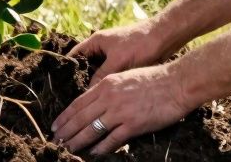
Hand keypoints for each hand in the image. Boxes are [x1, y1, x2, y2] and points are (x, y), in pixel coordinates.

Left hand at [51, 64, 196, 155]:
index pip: (78, 103)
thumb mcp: (122, 77)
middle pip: (81, 118)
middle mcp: (108, 98)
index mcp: (105, 85)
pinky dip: (101, 147)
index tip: (55, 125)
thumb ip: (107, 89)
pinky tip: (93, 153)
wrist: (175, 84)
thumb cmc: (152, 79)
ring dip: (78, 141)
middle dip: (66, 131)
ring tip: (68, 148)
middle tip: (55, 140)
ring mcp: (120, 112)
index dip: (65, 116)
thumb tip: (94, 101)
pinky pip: (112, 139)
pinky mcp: (133, 125)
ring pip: (92, 129)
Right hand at [70, 20, 170, 84]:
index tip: (62, 84)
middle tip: (74, 94)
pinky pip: (109, 72)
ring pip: (98, 69)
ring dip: (94, 80)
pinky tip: (105, 93)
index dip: (68, 68)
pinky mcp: (123, 60)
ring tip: (87, 96)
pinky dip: (106, 81)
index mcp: (96, 41)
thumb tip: (88, 91)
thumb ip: (101, 75)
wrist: (164, 38)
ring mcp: (112, 53)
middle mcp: (101, 47)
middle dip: (81, 77)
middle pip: (85, 64)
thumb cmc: (139, 45)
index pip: (75, 55)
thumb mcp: (118, 61)